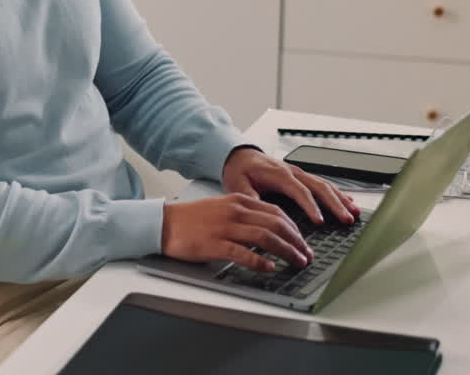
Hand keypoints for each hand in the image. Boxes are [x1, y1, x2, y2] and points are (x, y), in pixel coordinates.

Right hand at [162, 194, 312, 270]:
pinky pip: (243, 253)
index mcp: (237, 201)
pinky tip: (270, 268)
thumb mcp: (221, 208)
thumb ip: (244, 216)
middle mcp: (234, 212)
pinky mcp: (214, 244)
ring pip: (265, 238)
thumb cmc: (190, 219)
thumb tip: (267, 231)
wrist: (163, 223)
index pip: (276, 212)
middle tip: (306, 255)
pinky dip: (260, 261)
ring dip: (286, 251)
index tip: (303, 242)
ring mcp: (225, 228)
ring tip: (297, 262)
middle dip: (296, 242)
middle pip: (276, 225)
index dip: (295, 229)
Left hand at [222, 147, 358, 224]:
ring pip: (325, 184)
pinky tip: (348, 202)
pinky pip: (323, 183)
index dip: (311, 206)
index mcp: (278, 174)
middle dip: (335, 204)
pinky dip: (337, 193)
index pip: (300, 191)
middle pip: (319, 187)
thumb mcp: (237, 185)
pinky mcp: (301, 176)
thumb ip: (250, 198)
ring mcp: (299, 173)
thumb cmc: (239, 171)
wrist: (239, 156)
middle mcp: (292, 172)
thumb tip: (260, 212)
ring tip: (355, 213)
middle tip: (347, 220)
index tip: (320, 221)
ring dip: (341, 199)